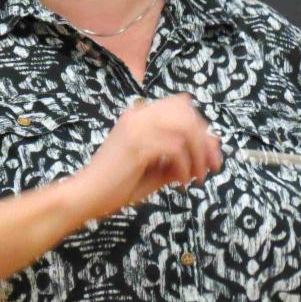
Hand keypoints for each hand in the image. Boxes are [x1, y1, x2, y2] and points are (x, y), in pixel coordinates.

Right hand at [72, 94, 221, 220]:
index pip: (181, 105)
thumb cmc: (118, 185)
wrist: (86, 195)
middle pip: (187, 113)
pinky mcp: (137, 144)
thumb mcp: (157, 168)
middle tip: (212, 166)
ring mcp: (137, 127)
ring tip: (196, 177)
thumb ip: (183, 156)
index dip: (201, 126)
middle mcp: (139, 114)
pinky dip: (185, 166)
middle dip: (205, 140)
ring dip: (198, 155)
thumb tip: (214, 146)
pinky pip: (175, 148)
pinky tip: (180, 182)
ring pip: (185, 128)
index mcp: (141, 115)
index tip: (210, 153)